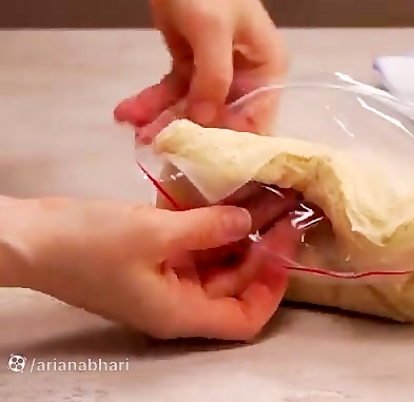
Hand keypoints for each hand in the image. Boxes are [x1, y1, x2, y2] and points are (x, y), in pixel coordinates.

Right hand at [6, 192, 298, 340]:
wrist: (28, 238)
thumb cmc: (86, 244)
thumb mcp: (154, 232)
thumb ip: (208, 227)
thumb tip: (249, 222)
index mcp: (180, 312)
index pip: (245, 318)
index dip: (273, 288)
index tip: (286, 247)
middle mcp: (178, 302)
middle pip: (236, 285)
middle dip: (263, 249)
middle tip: (286, 208)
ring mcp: (165, 280)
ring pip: (219, 262)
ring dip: (241, 232)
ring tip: (266, 195)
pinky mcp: (153, 257)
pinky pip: (195, 246)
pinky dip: (213, 224)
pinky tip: (230, 195)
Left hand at [113, 0, 286, 133]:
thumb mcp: (212, 31)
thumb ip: (213, 80)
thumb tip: (207, 123)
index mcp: (268, 67)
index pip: (260, 118)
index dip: (235, 142)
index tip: (205, 162)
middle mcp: (247, 75)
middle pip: (222, 117)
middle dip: (190, 132)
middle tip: (156, 145)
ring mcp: (217, 71)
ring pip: (193, 107)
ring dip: (164, 120)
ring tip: (135, 130)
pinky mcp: (189, 64)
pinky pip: (173, 92)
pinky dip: (153, 102)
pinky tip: (129, 112)